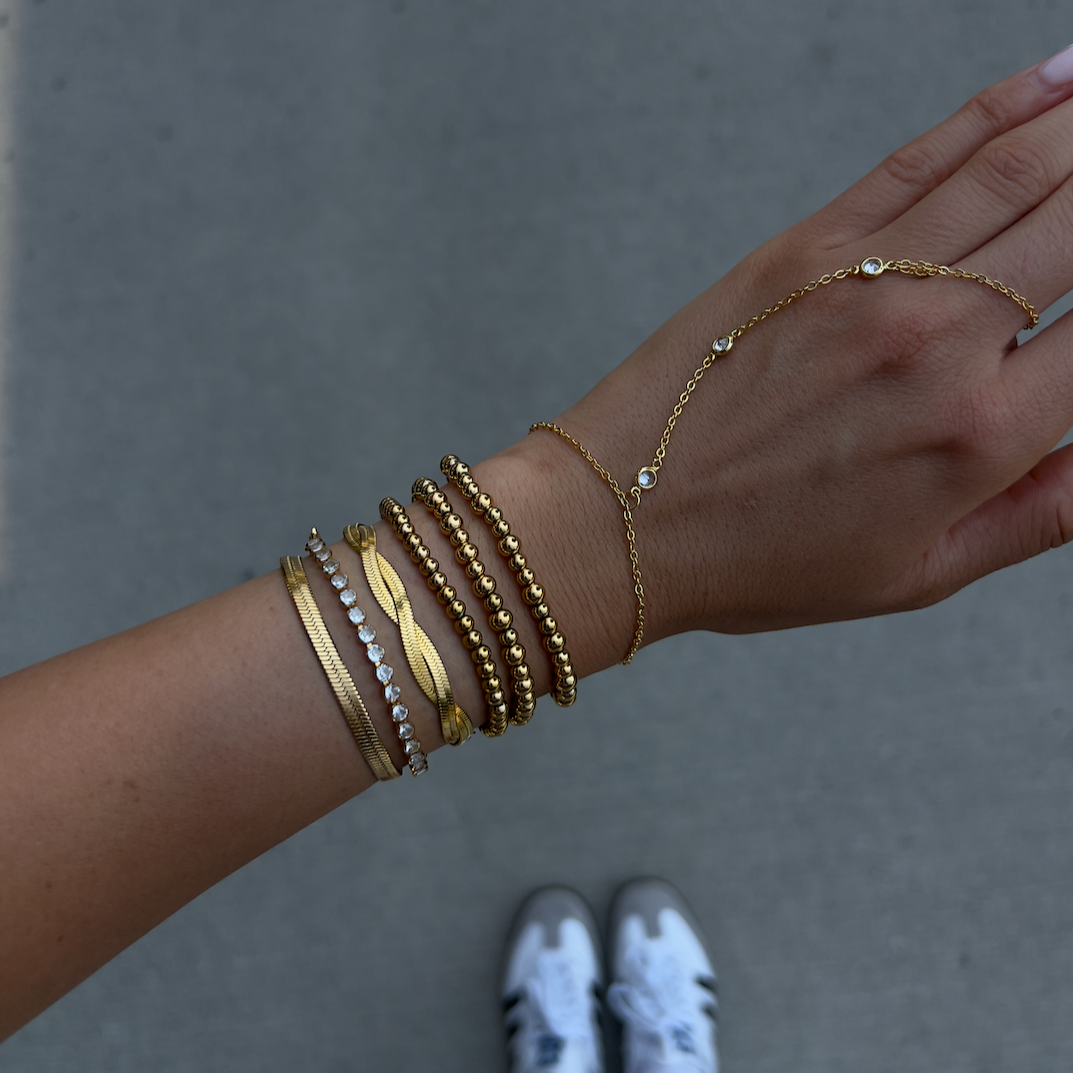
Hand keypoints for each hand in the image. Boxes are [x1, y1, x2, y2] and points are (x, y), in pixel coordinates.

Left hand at [498, 47, 1072, 652]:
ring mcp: (870, 280)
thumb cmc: (760, 559)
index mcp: (981, 434)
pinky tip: (1054, 80)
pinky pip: (925, 157)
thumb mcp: (917, 574)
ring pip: (1020, 169)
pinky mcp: (806, 247)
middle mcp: (941, 340)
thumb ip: (1040, 513)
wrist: (624, 519)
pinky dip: (998, 109)